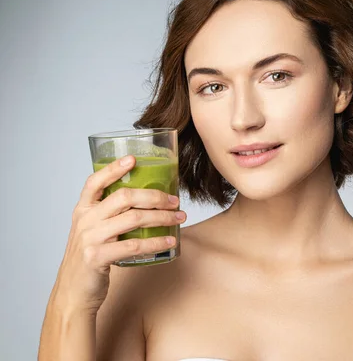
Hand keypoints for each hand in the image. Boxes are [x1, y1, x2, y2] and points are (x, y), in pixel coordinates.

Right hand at [52, 155, 184, 312]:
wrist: (73, 293)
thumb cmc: (90, 260)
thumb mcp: (93, 232)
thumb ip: (110, 216)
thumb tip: (147, 202)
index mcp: (83, 210)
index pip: (95, 182)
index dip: (113, 168)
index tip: (133, 159)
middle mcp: (84, 220)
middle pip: (123, 197)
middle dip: (154, 196)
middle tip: (175, 201)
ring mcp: (90, 239)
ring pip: (133, 219)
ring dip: (161, 217)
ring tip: (179, 218)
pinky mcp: (97, 257)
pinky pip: (133, 246)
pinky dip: (156, 242)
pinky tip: (170, 241)